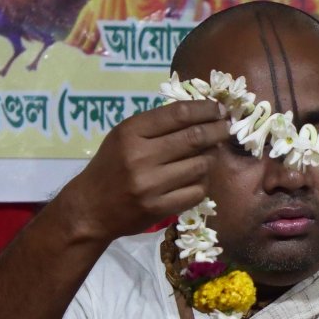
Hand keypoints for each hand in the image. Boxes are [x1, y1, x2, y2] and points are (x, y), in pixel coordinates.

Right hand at [59, 99, 234, 242]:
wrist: (90, 209)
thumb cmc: (110, 167)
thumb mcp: (123, 137)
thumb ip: (156, 126)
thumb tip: (200, 115)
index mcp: (131, 132)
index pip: (178, 114)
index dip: (205, 109)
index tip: (218, 109)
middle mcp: (141, 156)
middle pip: (194, 138)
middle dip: (218, 130)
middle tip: (228, 127)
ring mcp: (151, 184)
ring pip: (200, 165)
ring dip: (210, 158)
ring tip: (209, 154)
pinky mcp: (159, 208)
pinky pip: (197, 191)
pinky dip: (202, 183)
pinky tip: (197, 179)